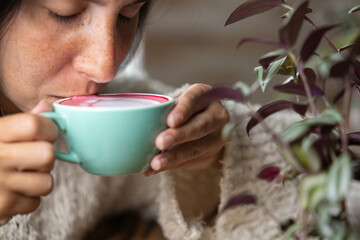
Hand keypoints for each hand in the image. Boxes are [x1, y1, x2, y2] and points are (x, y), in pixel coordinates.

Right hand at [0, 101, 56, 224]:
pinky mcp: (2, 207)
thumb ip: (21, 121)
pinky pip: (35, 202)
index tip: (47, 133)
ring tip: (22, 175)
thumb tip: (46, 107)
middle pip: (47, 155)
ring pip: (46, 183)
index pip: (34, 125)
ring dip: (39, 180)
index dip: (49, 128)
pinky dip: (28, 199)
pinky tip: (13, 190)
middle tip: (34, 157)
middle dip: (46, 156)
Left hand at [144, 84, 228, 175]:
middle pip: (199, 127)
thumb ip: (166, 109)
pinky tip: (154, 169)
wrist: (209, 126)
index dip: (183, 110)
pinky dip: (171, 166)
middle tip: (159, 142)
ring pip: (196, 148)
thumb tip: (139, 121)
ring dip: (174, 156)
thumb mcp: (180, 101)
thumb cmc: (186, 110)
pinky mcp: (211, 156)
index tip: (170, 121)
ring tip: (155, 163)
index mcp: (205, 96)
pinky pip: (189, 162)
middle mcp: (217, 116)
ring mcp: (217, 138)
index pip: (195, 100)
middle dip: (179, 136)